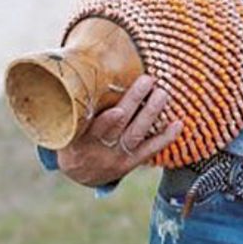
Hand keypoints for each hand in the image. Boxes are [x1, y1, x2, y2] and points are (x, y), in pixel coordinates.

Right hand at [56, 74, 181, 187]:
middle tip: (147, 81)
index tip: (118, 111)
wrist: (80, 173)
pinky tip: (178, 124)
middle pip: (120, 127)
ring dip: (151, 113)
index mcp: (79, 141)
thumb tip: (74, 70)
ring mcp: (118, 157)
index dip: (106, 123)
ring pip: (136, 134)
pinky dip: (165, 137)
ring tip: (161, 93)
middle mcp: (100, 150)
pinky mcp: (132, 162)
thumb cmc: (72, 139)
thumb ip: (72, 107)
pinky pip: (150, 150)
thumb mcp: (64, 127)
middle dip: (134, 102)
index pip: (93, 130)